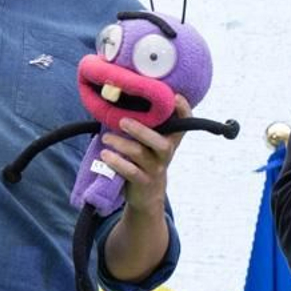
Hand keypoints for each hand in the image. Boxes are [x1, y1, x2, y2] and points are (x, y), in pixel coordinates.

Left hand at [99, 96, 188, 214]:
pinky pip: (130, 171)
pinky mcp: (143, 181)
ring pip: (140, 154)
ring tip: (105, 138)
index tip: (175, 97)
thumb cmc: (146, 158)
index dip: (183, 111)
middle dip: (141, 130)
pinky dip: (116, 162)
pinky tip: (105, 155)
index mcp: (171, 139)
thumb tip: (123, 97)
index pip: (184, 124)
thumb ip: (146, 124)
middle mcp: (166, 153)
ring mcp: (156, 169)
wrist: (148, 193)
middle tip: (122, 121)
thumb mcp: (151, 142)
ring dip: (120, 144)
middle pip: (160, 143)